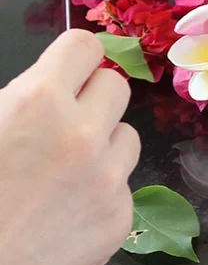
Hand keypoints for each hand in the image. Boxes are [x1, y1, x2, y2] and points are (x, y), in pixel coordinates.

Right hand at [0, 30, 138, 264]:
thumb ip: (21, 94)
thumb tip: (55, 78)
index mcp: (39, 100)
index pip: (85, 45)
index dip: (73, 58)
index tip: (67, 73)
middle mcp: (82, 133)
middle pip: (116, 86)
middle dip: (91, 99)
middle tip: (64, 124)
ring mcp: (106, 178)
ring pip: (127, 136)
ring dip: (103, 146)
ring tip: (65, 172)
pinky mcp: (119, 219)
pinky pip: (124, 187)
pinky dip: (102, 195)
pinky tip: (68, 212)